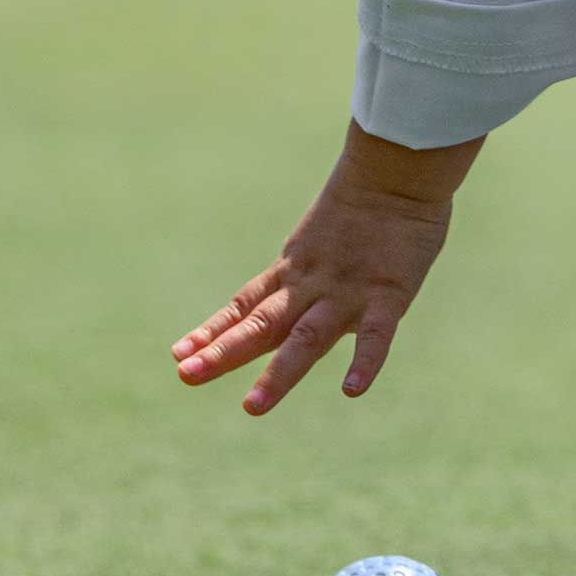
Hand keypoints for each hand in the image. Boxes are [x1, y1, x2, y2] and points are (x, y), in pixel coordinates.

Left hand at [171, 118, 484, 415]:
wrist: (398, 169)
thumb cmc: (365, 203)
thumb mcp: (320, 239)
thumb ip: (309, 268)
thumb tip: (293, 290)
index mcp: (294, 270)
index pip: (244, 306)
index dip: (212, 332)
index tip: (178, 355)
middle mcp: (311, 285)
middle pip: (261, 324)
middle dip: (223, 353)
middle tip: (186, 377)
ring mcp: (348, 291)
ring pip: (307, 338)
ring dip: (279, 374)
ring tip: (252, 407)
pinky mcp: (389, 293)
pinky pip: (376, 334)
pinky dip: (366, 362)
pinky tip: (353, 390)